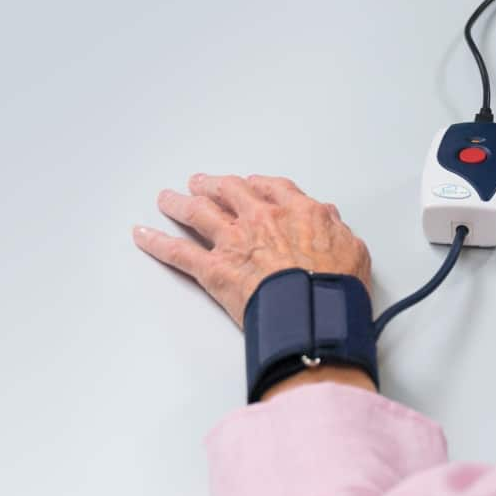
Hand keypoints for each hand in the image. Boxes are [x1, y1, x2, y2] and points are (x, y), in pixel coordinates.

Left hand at [132, 174, 371, 326]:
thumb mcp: (353, 248)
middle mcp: (262, 218)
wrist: (315, 311)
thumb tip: (327, 216)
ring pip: (198, 212)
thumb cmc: (336, 285)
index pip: (272, 188)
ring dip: (180, 202)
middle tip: (202, 183)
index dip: (258, 185)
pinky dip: (156, 242)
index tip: (250, 184)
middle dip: (213, 185)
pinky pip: (178, 252)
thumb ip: (335, 227)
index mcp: (297, 211)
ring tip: (168, 198)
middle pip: (229, 191)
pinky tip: (142, 235)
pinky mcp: (215, 269)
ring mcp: (235, 241)